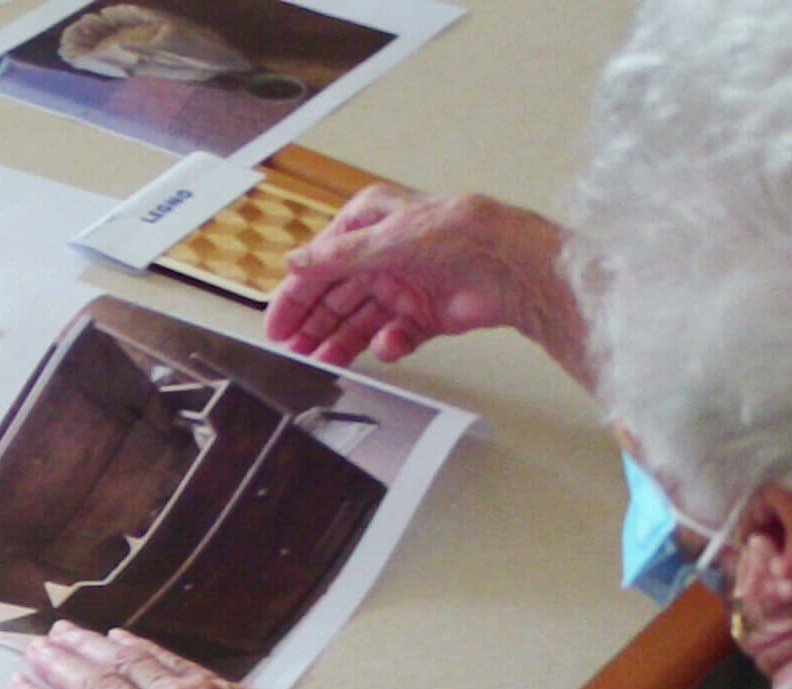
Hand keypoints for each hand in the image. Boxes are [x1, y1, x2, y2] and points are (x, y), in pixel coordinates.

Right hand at [264, 186, 574, 370]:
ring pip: (359, 320)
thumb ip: (337, 256)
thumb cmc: (462, 233)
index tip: (276, 325)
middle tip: (292, 352)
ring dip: (339, 341)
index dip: (295, 297)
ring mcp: (403, 286)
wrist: (515, 266)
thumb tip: (294, 262)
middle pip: (335, 297)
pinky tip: (383, 348)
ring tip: (320, 362)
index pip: (319, 265)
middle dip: (312, 325)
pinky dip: (386, 345)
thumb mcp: (388, 239)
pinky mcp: (423, 314)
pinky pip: (393, 335)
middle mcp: (383, 255)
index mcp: (369, 225)